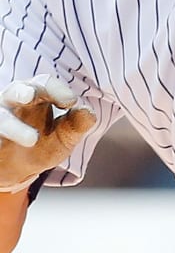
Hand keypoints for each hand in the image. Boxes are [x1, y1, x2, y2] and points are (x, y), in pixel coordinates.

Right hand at [0, 76, 96, 192]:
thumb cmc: (45, 143)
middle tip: (30, 96)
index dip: (57, 90)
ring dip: (13, 127)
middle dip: (23, 91)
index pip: (45, 83)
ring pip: (1, 118)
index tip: (71, 102)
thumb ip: (78, 124)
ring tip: (32, 140)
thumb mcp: (66, 135)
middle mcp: (13, 102)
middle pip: (17, 90)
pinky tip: (3, 146)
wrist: (18, 169)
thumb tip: (88, 112)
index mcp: (37, 95)